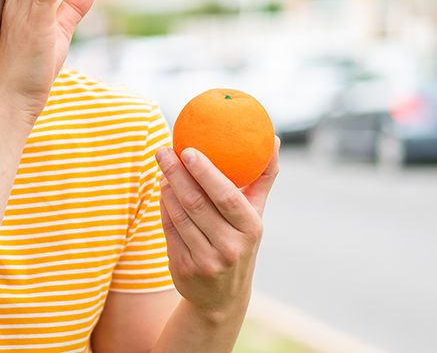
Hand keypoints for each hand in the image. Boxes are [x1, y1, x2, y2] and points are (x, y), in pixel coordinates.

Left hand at [156, 137, 280, 322]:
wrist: (223, 297)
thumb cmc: (240, 241)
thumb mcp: (254, 216)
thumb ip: (262, 179)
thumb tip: (275, 140)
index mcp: (251, 229)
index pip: (226, 196)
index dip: (206, 172)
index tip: (188, 150)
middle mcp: (230, 247)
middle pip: (196, 203)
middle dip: (176, 173)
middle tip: (164, 150)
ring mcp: (206, 260)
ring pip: (179, 215)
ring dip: (166, 187)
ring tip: (162, 164)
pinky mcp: (184, 267)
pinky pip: (168, 228)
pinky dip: (163, 205)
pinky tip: (162, 188)